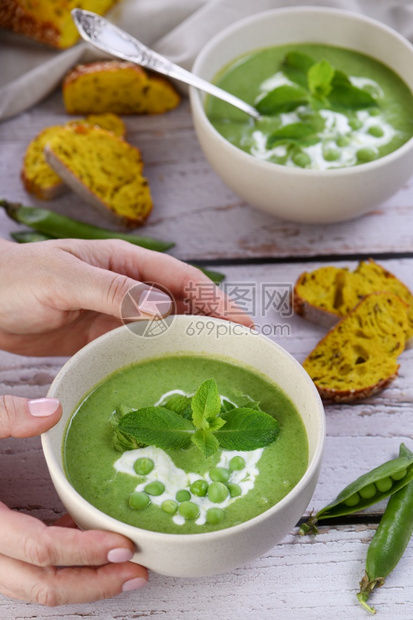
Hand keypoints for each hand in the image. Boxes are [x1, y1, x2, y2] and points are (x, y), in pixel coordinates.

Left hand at [0, 238, 252, 355]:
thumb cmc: (15, 277)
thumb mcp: (64, 278)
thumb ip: (113, 290)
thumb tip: (163, 308)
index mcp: (121, 261)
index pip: (179, 278)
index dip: (213, 298)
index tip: (241, 321)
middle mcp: (123, 286)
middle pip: (178, 303)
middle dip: (210, 321)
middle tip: (239, 346)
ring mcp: (111, 313)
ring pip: (160, 327)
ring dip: (187, 341)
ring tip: (214, 363)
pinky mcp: (96, 337)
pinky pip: (134, 347)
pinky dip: (155, 357)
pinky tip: (169, 371)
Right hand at [0, 396, 147, 604]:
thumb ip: (6, 415)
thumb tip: (54, 408)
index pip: (39, 550)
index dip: (85, 552)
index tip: (123, 544)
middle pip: (41, 587)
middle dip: (94, 584)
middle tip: (137, 572)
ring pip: (31, 588)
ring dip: (80, 583)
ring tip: (120, 570)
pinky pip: (21, 572)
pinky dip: (57, 567)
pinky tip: (82, 545)